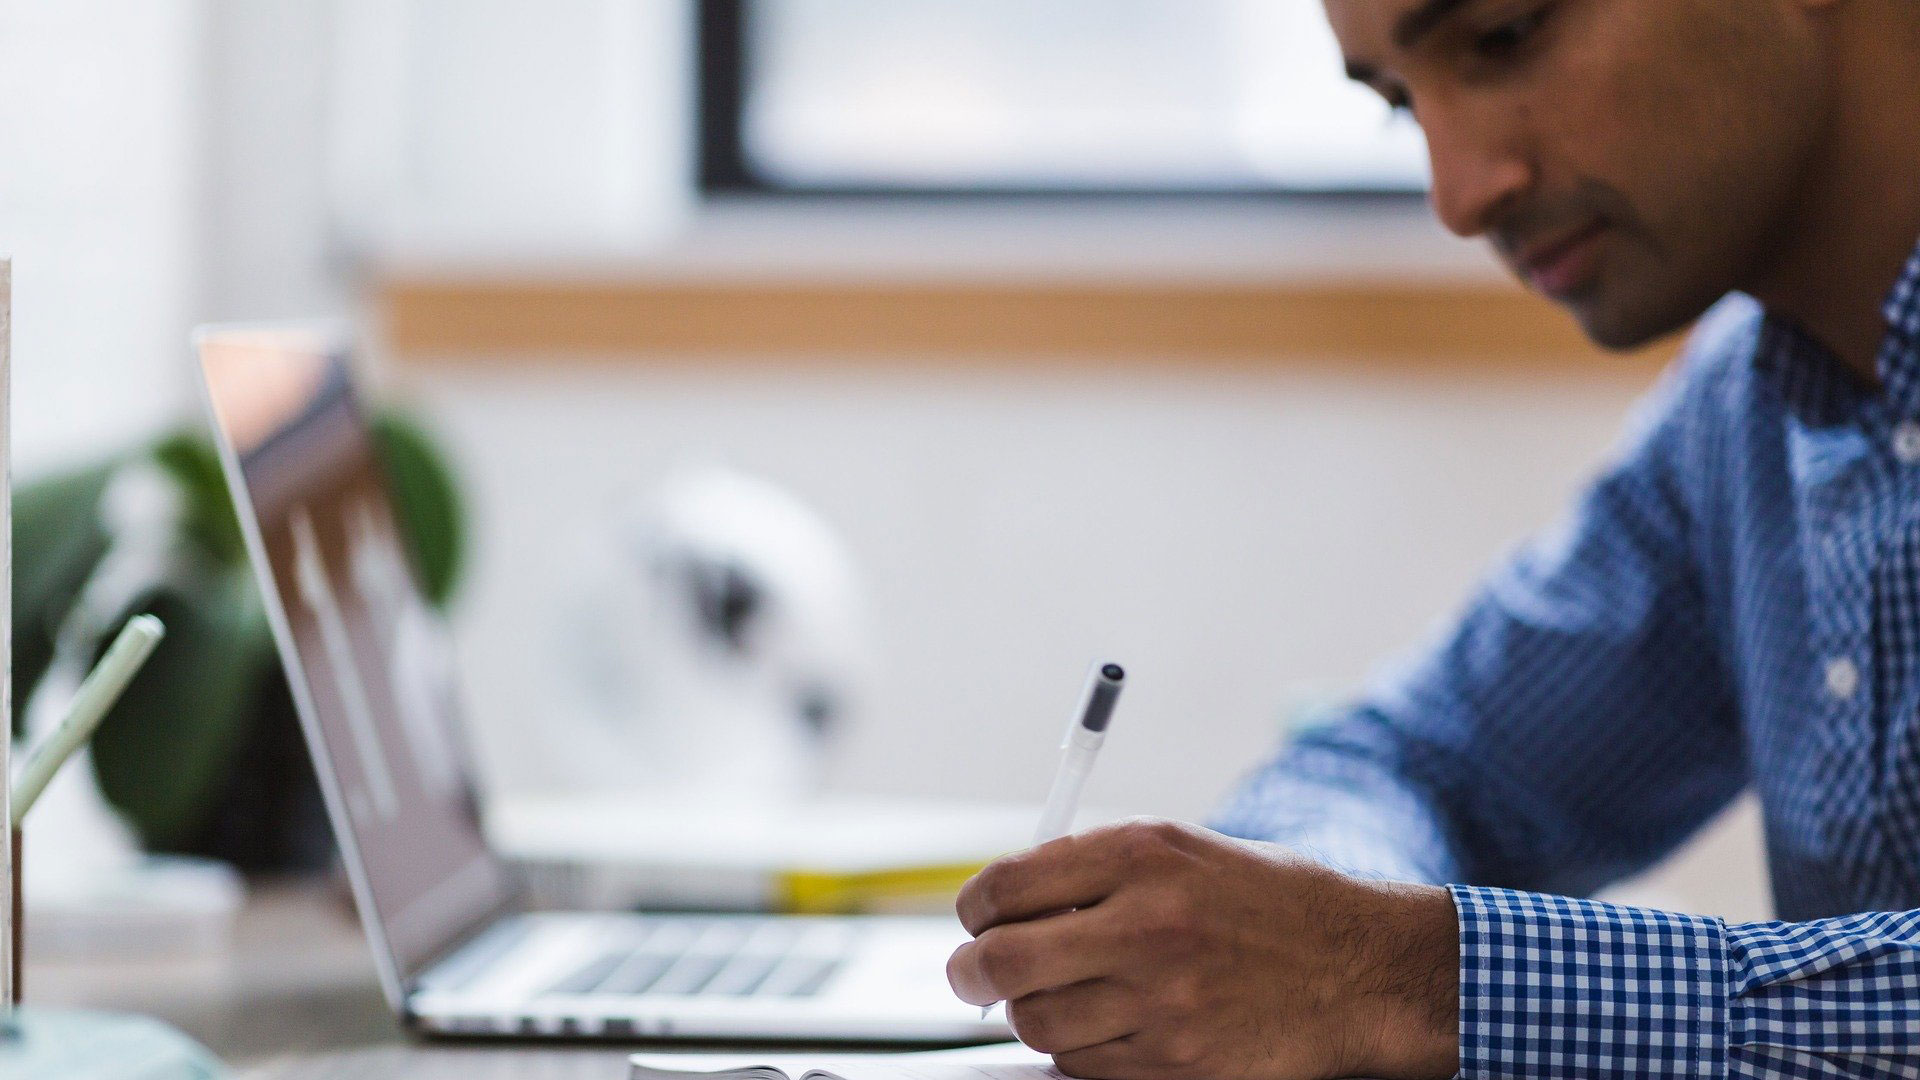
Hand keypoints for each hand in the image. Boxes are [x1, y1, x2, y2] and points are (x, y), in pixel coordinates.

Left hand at [946, 818, 1457, 1079]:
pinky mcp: (1176, 1064)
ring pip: (1036, 1024)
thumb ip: (1095, 867)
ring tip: (1058, 997)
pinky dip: (1079, 1052)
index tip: (976, 920)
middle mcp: (1146, 925)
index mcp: (1142, 855)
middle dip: (972, 972)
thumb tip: (1007, 900)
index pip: (1006, 886)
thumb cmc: (1271, 904)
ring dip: (1032, 1014)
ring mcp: (1161, 1001)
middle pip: (1002, 963)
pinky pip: (1083, 1068)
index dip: (974, 909)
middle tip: (974, 975)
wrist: (1360, 969)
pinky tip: (1108, 1026)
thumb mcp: (1184, 850)